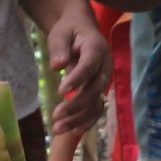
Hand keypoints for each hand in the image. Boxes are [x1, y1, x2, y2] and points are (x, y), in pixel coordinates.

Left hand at [44, 8, 109, 140]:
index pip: (89, 65)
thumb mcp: (60, 32)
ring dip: (79, 118)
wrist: (81, 29)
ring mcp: (104, 80)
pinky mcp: (100, 90)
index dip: (77, 79)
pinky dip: (86, 121)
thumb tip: (57, 66)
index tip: (61, 92)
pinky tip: (72, 130)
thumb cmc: (69, 30)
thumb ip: (59, 48)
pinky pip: (97, 109)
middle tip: (55, 115)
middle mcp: (105, 66)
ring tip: (57, 128)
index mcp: (97, 48)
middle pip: (95, 89)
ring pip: (96, 103)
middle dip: (76, 105)